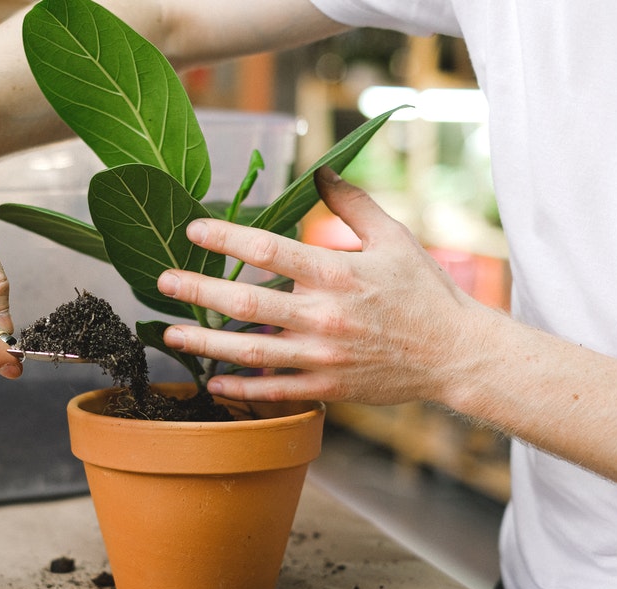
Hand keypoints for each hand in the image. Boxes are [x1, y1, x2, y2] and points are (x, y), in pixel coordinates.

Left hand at [156, 168, 487, 403]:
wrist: (455, 353)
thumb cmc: (424, 292)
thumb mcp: (393, 238)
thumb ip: (352, 204)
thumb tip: (320, 171)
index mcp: (337, 273)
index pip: (268, 249)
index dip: (225, 237)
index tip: (193, 230)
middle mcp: (323, 316)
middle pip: (245, 302)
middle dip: (196, 290)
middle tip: (162, 280)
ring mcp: (323, 356)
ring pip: (250, 350)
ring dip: (204, 343)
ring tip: (168, 332)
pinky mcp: (328, 386)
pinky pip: (274, 389)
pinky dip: (240, 386)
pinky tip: (212, 378)